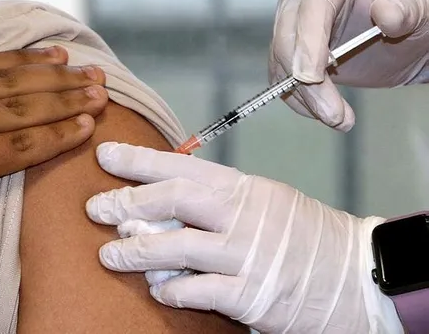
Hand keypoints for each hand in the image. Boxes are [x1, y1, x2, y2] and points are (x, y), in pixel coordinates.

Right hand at [0, 44, 107, 274]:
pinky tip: (84, 129)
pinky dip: (59, 136)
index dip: (27, 60)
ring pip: (24, 107)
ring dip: (68, 102)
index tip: (58, 57)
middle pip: (11, 80)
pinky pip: (25, 145)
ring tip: (99, 96)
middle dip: (59, 77)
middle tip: (93, 73)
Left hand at [86, 142, 402, 332]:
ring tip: (109, 254)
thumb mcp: (263, 200)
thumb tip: (159, 198)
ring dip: (137, 251)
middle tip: (96, 207)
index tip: (106, 154)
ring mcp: (247, 256)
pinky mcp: (252, 296)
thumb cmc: (303, 234)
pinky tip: (156, 289)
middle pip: (174, 200)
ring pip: (178, 247)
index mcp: (243, 187)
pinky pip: (199, 291)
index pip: (182, 166)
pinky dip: (171, 290)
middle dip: (128, 202)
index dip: (140, 160)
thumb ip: (216, 198)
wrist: (353, 274)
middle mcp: (243, 216)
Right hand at [270, 0, 428, 131]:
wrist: (403, 28)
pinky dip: (301, 101)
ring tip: (339, 118)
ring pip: (282, 66)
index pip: (311, 6)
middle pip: (287, 41)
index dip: (308, 42)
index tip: (311, 76)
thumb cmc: (407, 7)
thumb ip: (404, 8)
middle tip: (331, 113)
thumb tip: (385, 15)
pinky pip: (283, 80)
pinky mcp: (289, 52)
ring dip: (305, 98)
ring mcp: (291, 25)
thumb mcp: (417, 4)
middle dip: (306, 82)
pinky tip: (327, 112)